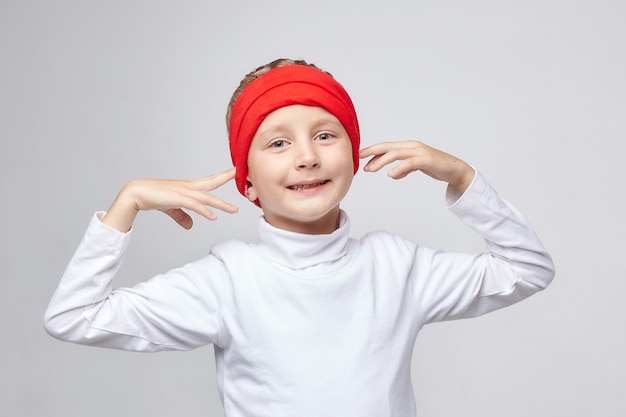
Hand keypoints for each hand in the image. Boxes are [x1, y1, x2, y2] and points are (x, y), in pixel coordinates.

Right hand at [102, 168, 238, 231]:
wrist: (137, 193)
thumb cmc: (154, 198)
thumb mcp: (172, 209)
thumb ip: (182, 216)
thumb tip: (191, 225)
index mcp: (188, 187)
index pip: (209, 180)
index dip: (221, 176)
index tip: (233, 172)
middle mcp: (188, 187)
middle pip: (211, 182)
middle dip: (225, 177)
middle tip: (239, 172)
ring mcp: (183, 192)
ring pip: (206, 197)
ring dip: (221, 204)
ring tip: (233, 210)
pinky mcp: (177, 199)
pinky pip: (194, 205)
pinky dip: (204, 211)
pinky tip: (213, 217)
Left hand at [359, 141, 474, 193]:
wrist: (455, 169)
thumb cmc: (435, 167)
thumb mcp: (415, 167)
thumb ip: (404, 169)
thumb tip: (392, 174)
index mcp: (408, 147)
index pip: (386, 147)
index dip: (373, 150)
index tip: (360, 155)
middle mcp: (412, 146)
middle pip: (388, 147)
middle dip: (372, 151)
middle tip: (359, 158)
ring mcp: (419, 152)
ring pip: (396, 154)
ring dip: (381, 161)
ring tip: (370, 169)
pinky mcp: (426, 160)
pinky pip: (410, 163)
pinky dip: (399, 168)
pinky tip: (391, 175)